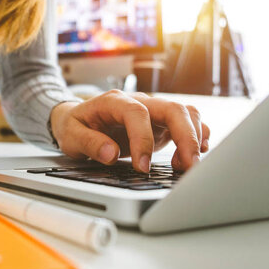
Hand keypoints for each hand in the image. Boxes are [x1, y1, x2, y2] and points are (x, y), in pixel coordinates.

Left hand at [50, 90, 209, 171]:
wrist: (76, 119)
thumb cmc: (75, 126)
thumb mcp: (71, 136)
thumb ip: (90, 144)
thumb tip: (111, 154)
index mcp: (114, 101)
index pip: (137, 113)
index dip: (143, 139)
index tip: (143, 167)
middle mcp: (138, 102)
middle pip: (172, 108)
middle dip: (185, 136)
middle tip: (187, 166)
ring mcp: (152, 112)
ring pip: (186, 113)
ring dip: (194, 137)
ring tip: (187, 165)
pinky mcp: (161, 124)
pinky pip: (187, 123)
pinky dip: (197, 136)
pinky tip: (194, 155)